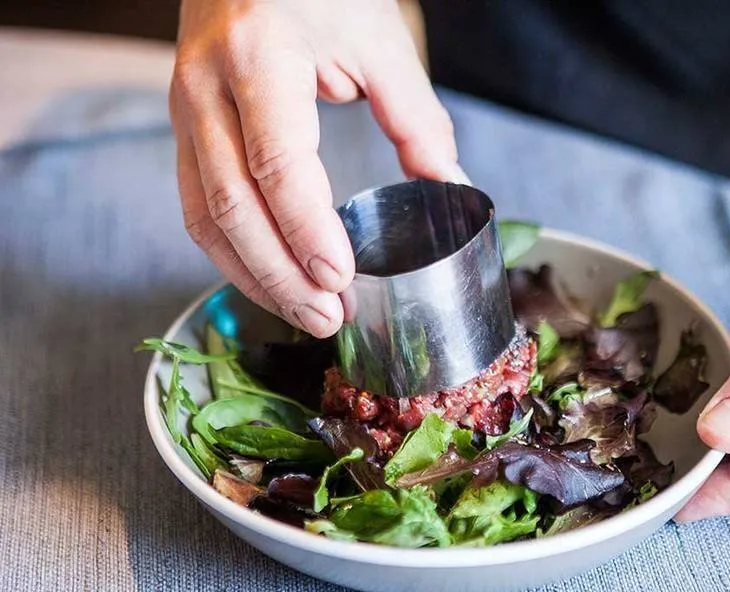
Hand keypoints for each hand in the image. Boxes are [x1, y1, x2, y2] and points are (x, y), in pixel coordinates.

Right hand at [170, 0, 465, 336]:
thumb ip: (415, 115)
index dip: (308, 230)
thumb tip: (450, 184)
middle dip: (281, 275)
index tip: (342, 277)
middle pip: (234, 205)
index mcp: (259, 56)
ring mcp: (185, 110)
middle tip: (328, 318)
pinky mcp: (183, 128)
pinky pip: (197, 206)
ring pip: (205, 217)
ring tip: (305, 315)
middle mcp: (207, 86)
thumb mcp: (377, 38)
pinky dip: (233, 254)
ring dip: (254, 277)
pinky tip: (270, 281)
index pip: (278, 164)